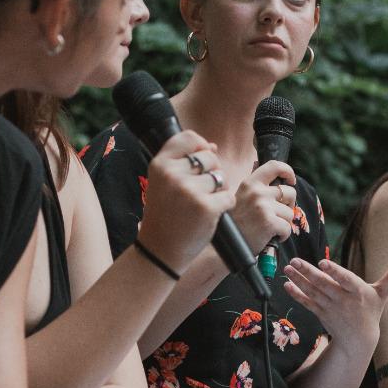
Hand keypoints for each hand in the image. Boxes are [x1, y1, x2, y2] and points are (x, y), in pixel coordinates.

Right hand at [135, 129, 235, 271]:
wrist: (161, 250)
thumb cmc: (165, 215)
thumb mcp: (164, 183)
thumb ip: (184, 162)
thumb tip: (213, 147)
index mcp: (160, 164)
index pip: (188, 137)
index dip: (200, 146)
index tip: (200, 162)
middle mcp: (173, 174)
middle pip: (209, 157)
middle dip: (212, 172)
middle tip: (200, 191)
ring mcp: (190, 191)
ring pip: (221, 177)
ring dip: (219, 190)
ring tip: (204, 203)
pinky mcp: (206, 207)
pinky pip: (228, 196)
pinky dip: (224, 206)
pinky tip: (211, 214)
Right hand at [230, 160, 296, 250]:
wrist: (224, 246)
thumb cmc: (234, 224)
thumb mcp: (240, 197)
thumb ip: (255, 186)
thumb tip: (269, 172)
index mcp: (250, 183)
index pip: (275, 166)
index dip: (288, 171)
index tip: (291, 180)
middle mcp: (257, 192)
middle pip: (290, 192)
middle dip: (288, 205)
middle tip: (277, 214)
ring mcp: (263, 206)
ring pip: (289, 213)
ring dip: (283, 223)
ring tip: (268, 228)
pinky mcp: (269, 222)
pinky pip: (287, 228)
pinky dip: (282, 236)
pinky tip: (269, 237)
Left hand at [280, 258, 387, 353]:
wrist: (359, 339)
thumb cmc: (371, 311)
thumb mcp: (382, 295)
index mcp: (358, 292)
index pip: (345, 280)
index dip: (334, 272)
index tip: (323, 263)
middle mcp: (343, 300)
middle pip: (324, 285)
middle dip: (308, 273)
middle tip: (295, 261)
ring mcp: (330, 308)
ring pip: (312, 292)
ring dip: (298, 280)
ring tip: (287, 268)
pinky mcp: (321, 314)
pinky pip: (307, 303)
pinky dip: (296, 295)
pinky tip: (286, 285)